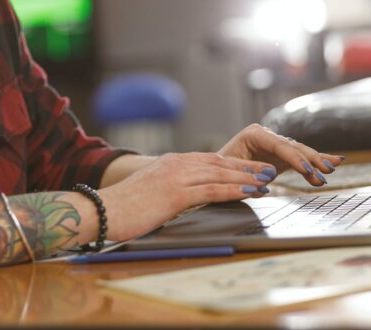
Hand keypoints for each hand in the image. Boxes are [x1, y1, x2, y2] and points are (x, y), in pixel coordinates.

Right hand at [96, 152, 276, 241]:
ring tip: (267, 181)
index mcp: (170, 162)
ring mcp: (176, 177)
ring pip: (220, 174)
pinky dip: (233, 190)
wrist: (101, 211)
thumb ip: (171, 191)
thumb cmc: (123, 208)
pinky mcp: (175, 194)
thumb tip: (187, 200)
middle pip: (220, 162)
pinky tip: (249, 192)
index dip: (235, 164)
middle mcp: (176, 164)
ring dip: (246, 177)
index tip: (253, 168)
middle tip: (269, 170)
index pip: (210, 159)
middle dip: (247, 166)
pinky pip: (211, 190)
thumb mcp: (152, 193)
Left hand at [217, 123, 344, 187]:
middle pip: (293, 147)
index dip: (294, 157)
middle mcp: (267, 136)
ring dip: (316, 162)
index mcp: (253, 134)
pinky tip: (335, 162)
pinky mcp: (281, 157)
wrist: (216, 173)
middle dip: (311, 159)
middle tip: (326, 171)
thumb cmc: (219, 171)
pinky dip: (316, 161)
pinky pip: (301, 158)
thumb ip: (249, 172)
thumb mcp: (229, 171)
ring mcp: (276, 145)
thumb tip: (269, 176)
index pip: (279, 145)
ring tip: (331, 169)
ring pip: (300, 152)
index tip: (307, 169)